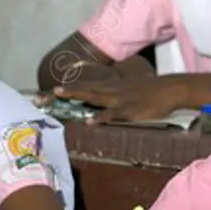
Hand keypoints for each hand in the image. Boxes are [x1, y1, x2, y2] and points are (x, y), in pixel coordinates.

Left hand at [51, 76, 187, 123]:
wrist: (172, 89)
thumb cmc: (154, 91)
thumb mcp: (131, 89)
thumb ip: (117, 94)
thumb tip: (106, 103)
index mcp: (110, 86)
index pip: (83, 86)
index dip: (64, 90)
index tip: (46, 94)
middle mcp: (110, 90)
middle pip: (81, 89)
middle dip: (60, 93)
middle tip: (38, 97)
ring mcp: (119, 98)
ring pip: (92, 95)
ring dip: (76, 94)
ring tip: (58, 95)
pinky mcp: (129, 109)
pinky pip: (112, 113)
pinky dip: (101, 117)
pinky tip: (90, 122)